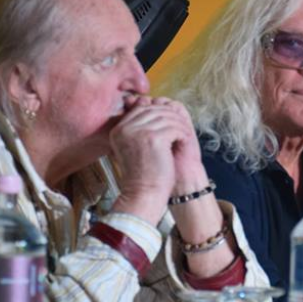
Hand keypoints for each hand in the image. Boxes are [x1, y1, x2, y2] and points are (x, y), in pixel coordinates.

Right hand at [109, 96, 200, 224]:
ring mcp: (138, 132)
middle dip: (171, 117)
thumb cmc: (142, 174)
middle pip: (155, 110)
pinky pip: (174, 127)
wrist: (143, 194)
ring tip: (184, 135)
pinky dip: (182, 133)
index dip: (159, 112)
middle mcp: (125, 129)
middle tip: (181, 127)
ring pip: (167, 117)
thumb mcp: (134, 147)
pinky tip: (184, 141)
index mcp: (118, 130)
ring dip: (179, 125)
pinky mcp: (152, 138)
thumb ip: (139, 129)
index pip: (141, 109)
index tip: (171, 122)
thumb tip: (150, 107)